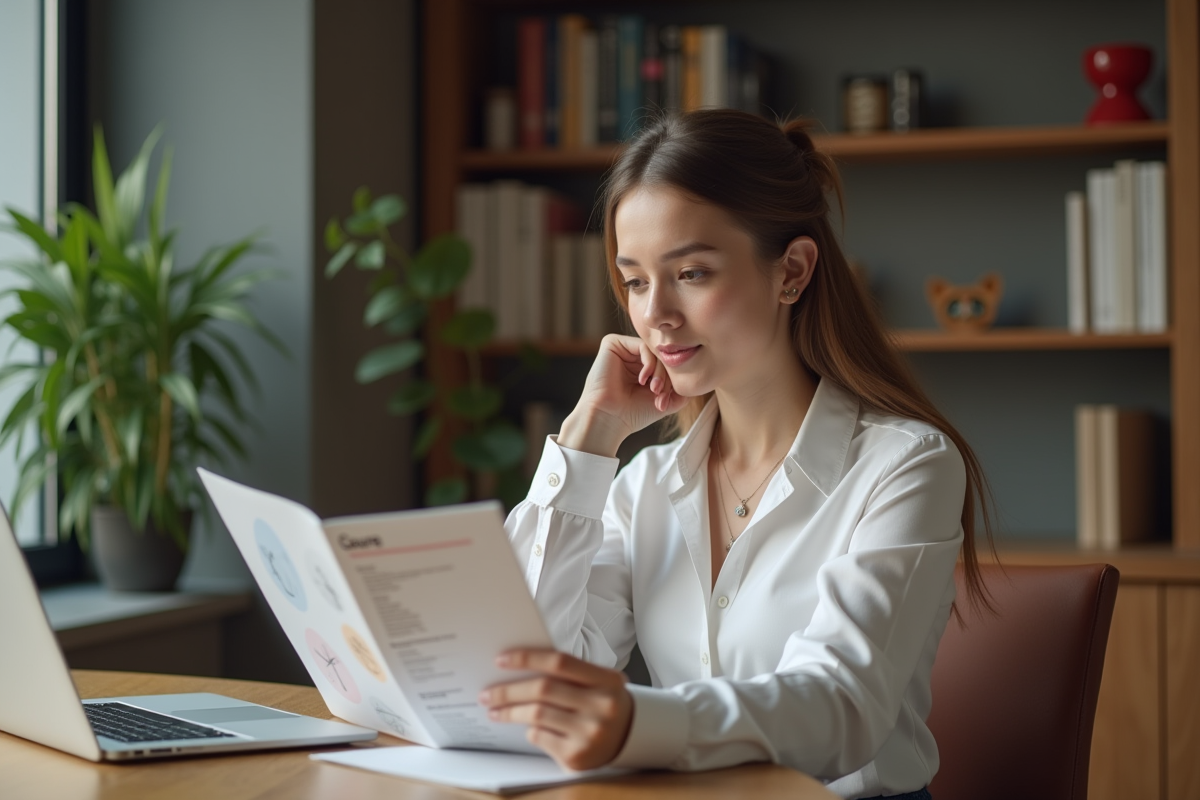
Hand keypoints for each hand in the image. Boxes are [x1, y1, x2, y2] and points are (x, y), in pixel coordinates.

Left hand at [481, 649, 633, 770]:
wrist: (629, 736)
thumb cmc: (604, 702)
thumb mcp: (597, 681)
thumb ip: (567, 672)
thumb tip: (519, 667)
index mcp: (606, 680)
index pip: (559, 662)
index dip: (527, 658)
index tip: (501, 660)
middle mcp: (601, 705)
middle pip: (543, 689)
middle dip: (509, 691)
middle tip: (488, 693)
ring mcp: (590, 732)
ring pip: (537, 715)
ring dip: (510, 711)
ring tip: (495, 710)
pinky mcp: (577, 755)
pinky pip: (540, 737)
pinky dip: (529, 730)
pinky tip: (525, 727)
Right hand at [558, 334, 689, 456]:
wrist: (608, 419)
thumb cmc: (632, 414)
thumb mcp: (666, 401)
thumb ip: (681, 388)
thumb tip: (698, 379)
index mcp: (641, 368)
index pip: (666, 363)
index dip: (671, 379)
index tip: (667, 399)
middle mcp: (631, 356)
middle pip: (662, 355)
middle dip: (666, 376)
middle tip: (661, 394)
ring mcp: (622, 349)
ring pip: (654, 350)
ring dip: (659, 371)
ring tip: (654, 389)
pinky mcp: (612, 343)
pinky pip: (642, 345)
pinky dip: (648, 362)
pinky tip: (643, 379)